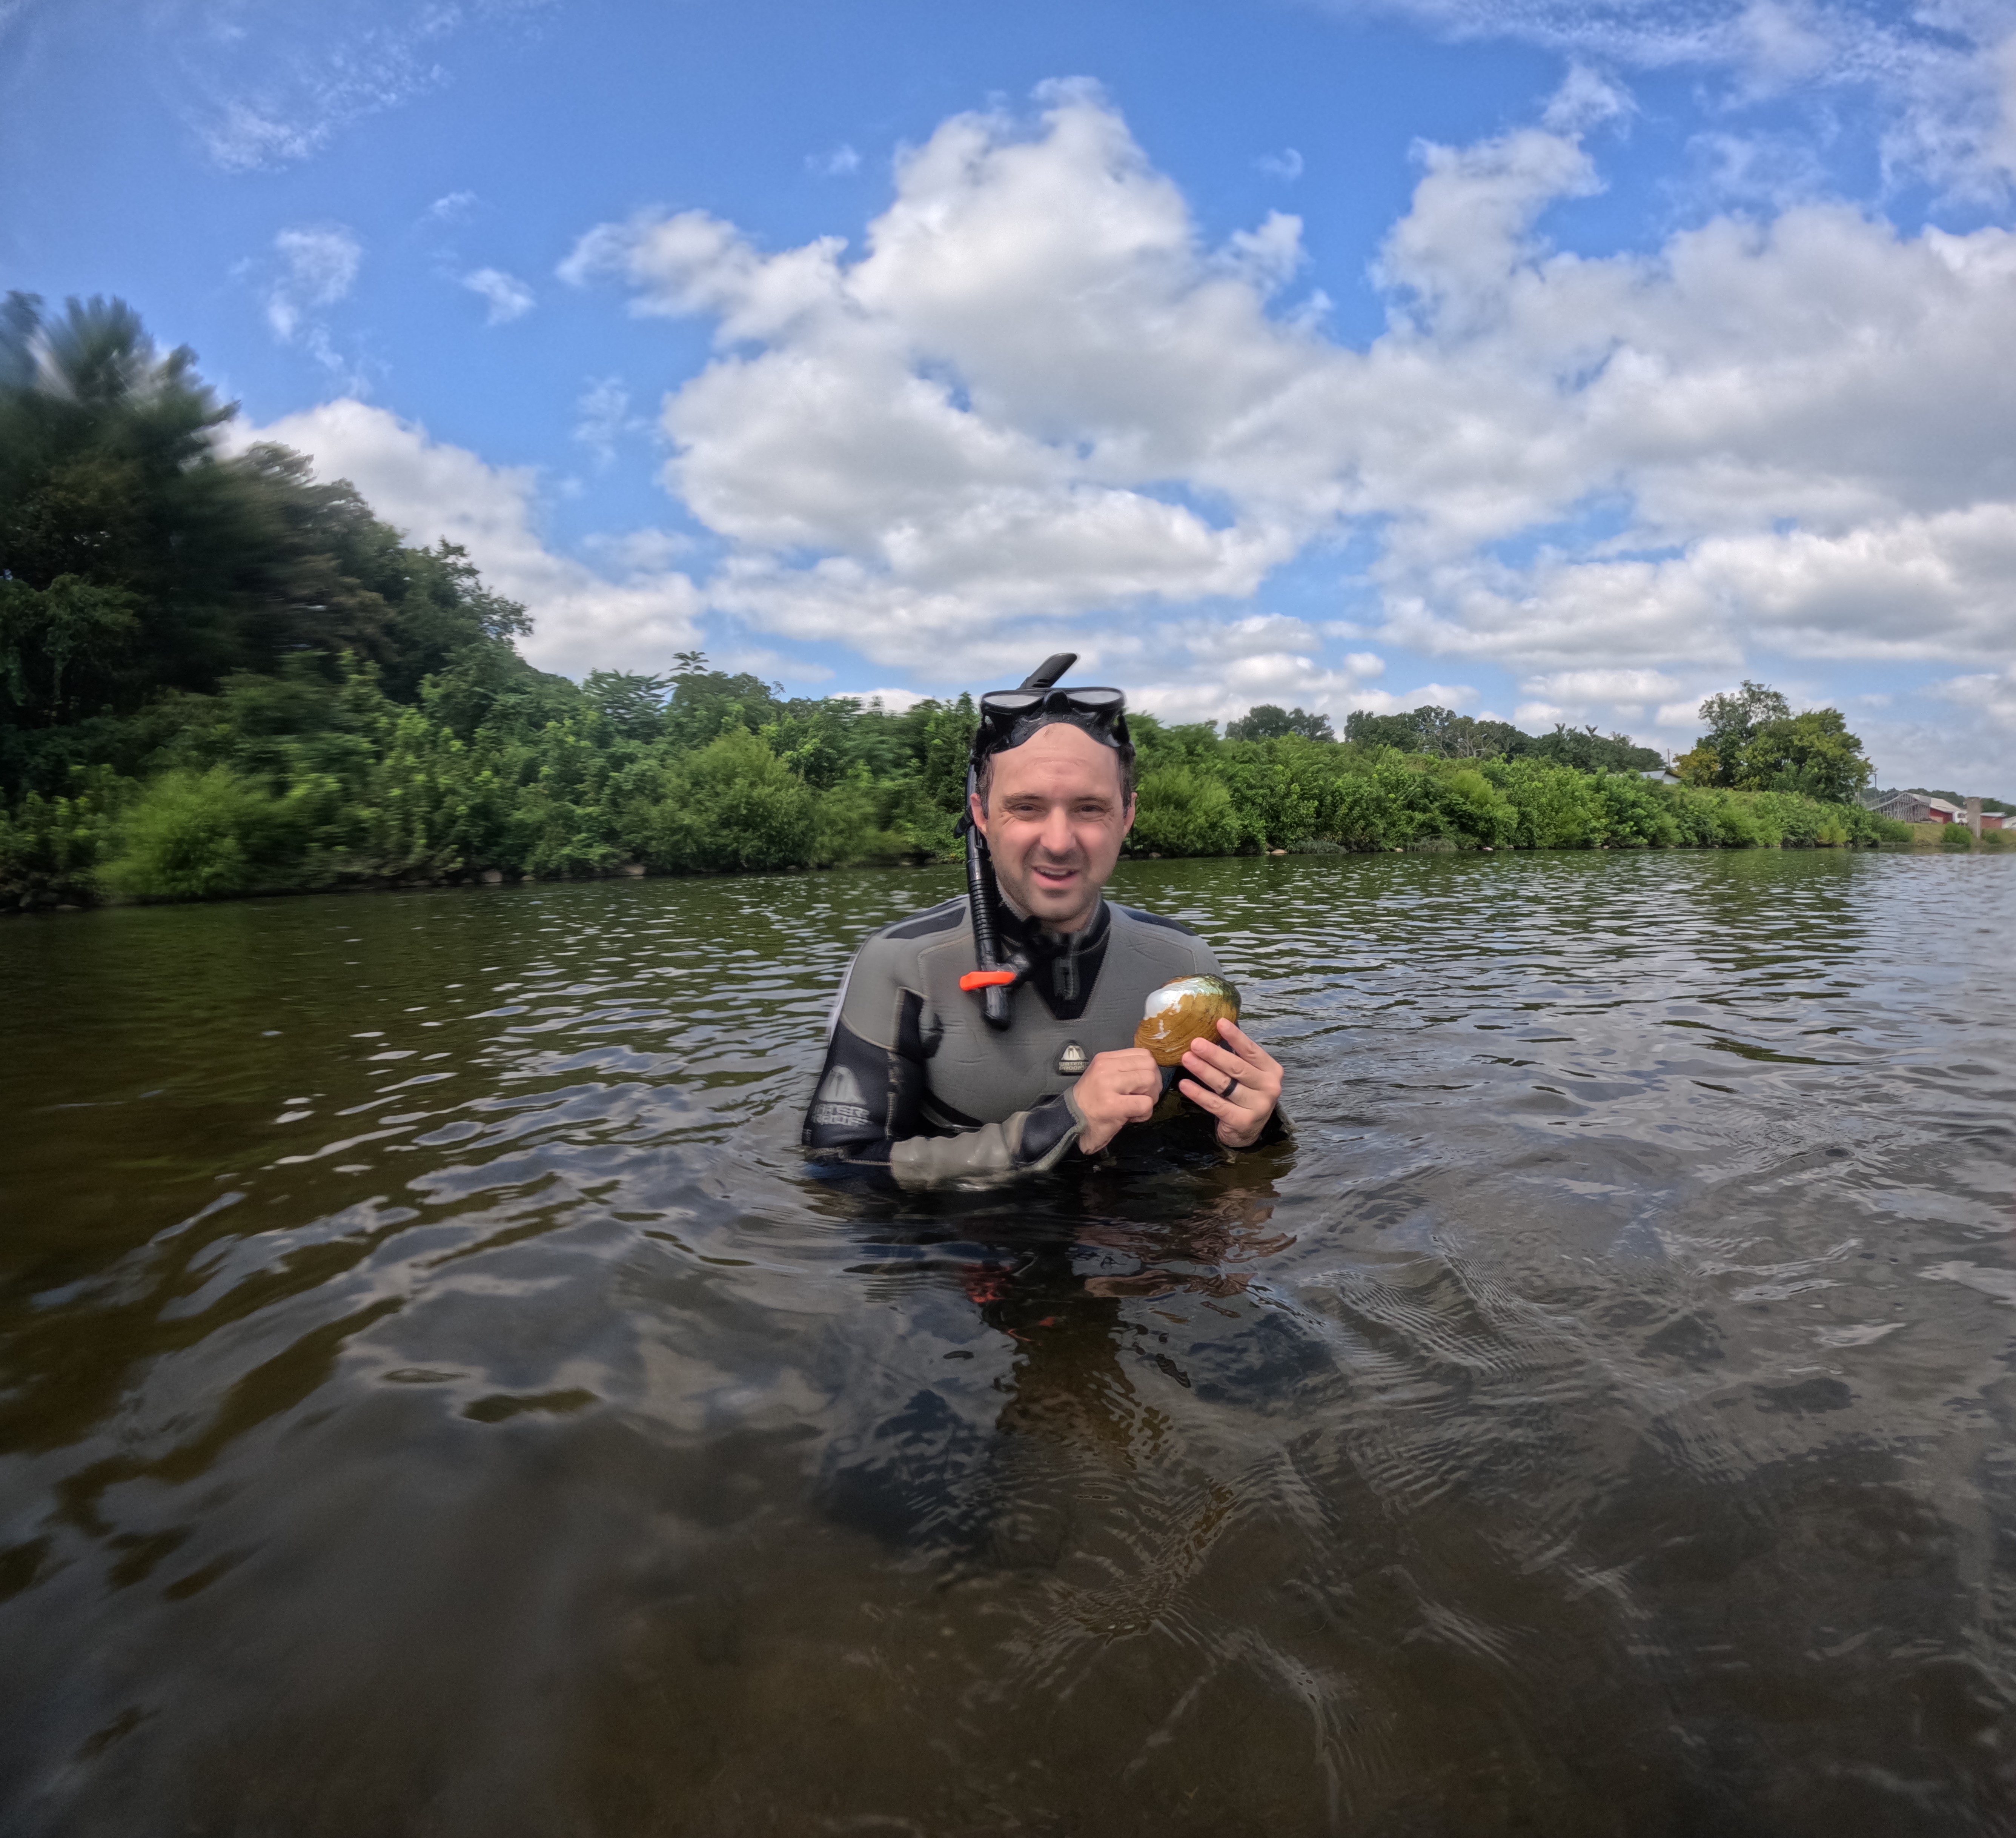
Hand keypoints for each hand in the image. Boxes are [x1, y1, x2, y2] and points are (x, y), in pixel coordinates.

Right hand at [1072, 1046, 1162, 1154]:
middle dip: (1153, 1085)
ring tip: (1136, 1107)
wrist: (1070, 1122)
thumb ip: (1123, 1070)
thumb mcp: (1104, 1077)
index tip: (1141, 1086)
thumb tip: (1151, 1071)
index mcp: (1105, 1059)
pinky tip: (1132, 1117)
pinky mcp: (1113, 1105)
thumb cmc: (1091, 1102)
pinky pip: (1145, 1103)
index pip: (1143, 1054)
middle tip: (1143, 1098)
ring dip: (1150, 1098)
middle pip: (1149, 1065)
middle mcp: (1106, 1068)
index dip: (1149, 1070)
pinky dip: (1144, 1113)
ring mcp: (1108, 1085)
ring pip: (1149, 1081)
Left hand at [1179, 1018, 1282, 1149]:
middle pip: (1237, 1067)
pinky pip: (1216, 1104)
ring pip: (1225, 1085)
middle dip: (1214, 1054)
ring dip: (1203, 1070)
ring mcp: (1257, 1106)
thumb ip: (1238, 1057)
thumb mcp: (1249, 1074)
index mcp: (1271, 1070)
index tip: (1219, 1023)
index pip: (1251, 1051)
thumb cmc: (1246, 1095)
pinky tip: (1184, 1085)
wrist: (1248, 1131)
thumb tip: (1213, 1031)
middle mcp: (1269, 1087)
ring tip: (1186, 1059)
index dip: (1235, 1036)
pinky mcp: (1242, 1121)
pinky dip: (1198, 1094)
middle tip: (1195, 1043)